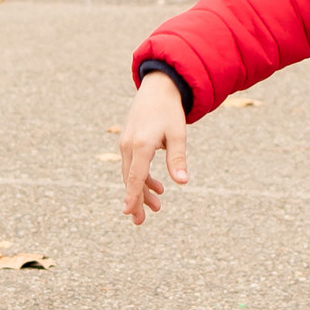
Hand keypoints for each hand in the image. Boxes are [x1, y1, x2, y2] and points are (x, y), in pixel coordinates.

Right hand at [119, 69, 190, 226]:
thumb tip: (183, 182)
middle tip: (140, 221)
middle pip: (130, 179)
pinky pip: (133, 165)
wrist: (158, 88)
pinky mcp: (129, 142)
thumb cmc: (170, 111)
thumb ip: (178, 159)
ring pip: (131, 174)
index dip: (133, 196)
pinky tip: (158, 187)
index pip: (136, 176)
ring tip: (157, 206)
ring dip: (142, 191)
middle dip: (136, 201)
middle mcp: (129, 145)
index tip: (128, 213)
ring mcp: (126, 144)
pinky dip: (142, 178)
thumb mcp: (178, 135)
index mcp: (142, 144)